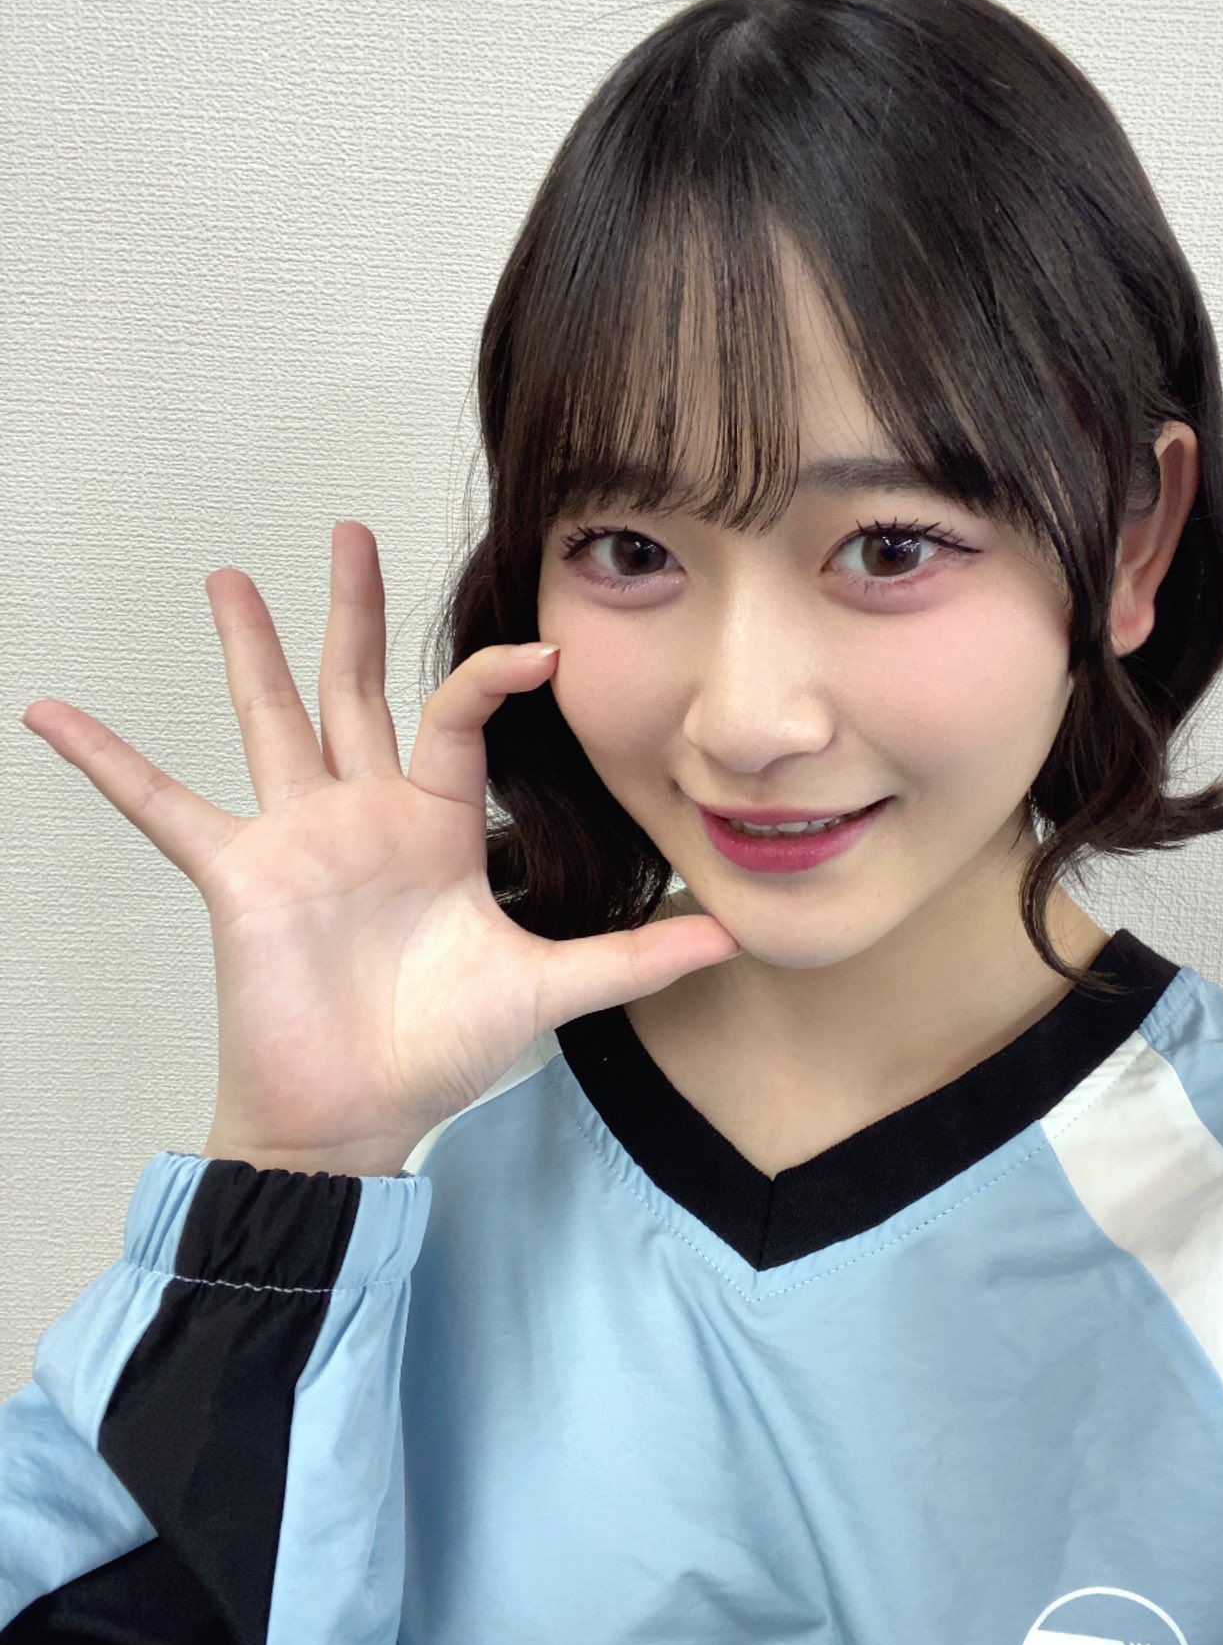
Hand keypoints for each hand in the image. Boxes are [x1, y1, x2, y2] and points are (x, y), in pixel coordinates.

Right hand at [20, 521, 740, 1175]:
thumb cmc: (440, 1052)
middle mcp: (365, 813)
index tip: (539, 649)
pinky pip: (160, 805)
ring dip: (248, 648)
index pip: (459, 717)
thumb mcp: (548, 988)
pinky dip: (108, 760)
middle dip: (354, 610)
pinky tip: (52, 712)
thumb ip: (632, 955)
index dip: (494, 676)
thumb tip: (732, 937)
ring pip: (271, 717)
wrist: (357, 1116)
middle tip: (349, 527)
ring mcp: (295, 835)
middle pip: (358, 685)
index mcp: (438, 823)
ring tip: (228, 574)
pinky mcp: (235, 872)